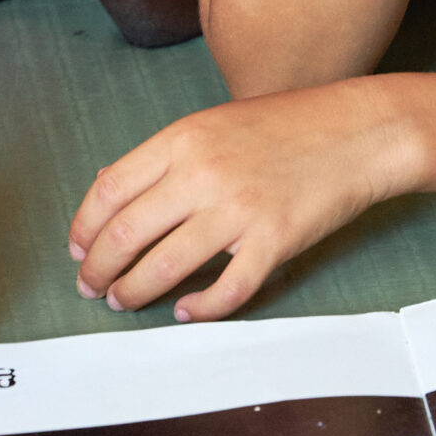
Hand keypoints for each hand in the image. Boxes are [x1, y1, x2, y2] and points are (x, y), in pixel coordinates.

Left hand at [66, 80, 425, 321]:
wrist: (358, 131)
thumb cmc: (286, 126)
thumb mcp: (212, 124)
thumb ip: (163, 158)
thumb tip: (108, 189)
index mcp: (182, 140)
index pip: (108, 192)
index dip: (84, 229)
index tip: (77, 250)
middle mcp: (203, 174)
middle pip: (126, 234)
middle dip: (98, 269)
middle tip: (91, 286)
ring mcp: (239, 210)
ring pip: (164, 267)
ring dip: (133, 291)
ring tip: (123, 301)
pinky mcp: (274, 241)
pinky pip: (226, 290)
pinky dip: (199, 308)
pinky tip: (185, 311)